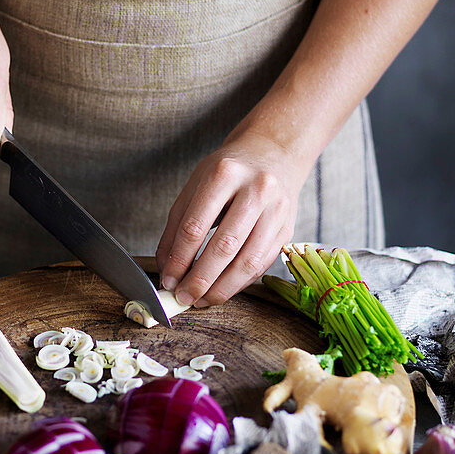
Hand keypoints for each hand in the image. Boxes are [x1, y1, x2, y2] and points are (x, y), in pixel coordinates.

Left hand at [155, 130, 310, 305]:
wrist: (273, 153)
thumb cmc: (228, 172)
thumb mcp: (196, 185)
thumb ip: (177, 225)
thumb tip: (167, 267)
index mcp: (224, 174)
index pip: (195, 226)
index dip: (179, 259)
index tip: (168, 280)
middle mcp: (255, 190)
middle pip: (224, 246)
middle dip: (200, 279)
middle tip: (184, 297)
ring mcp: (277, 210)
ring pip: (248, 261)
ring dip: (222, 288)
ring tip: (202, 300)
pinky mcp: (287, 229)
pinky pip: (262, 264)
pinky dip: (240, 283)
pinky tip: (223, 289)